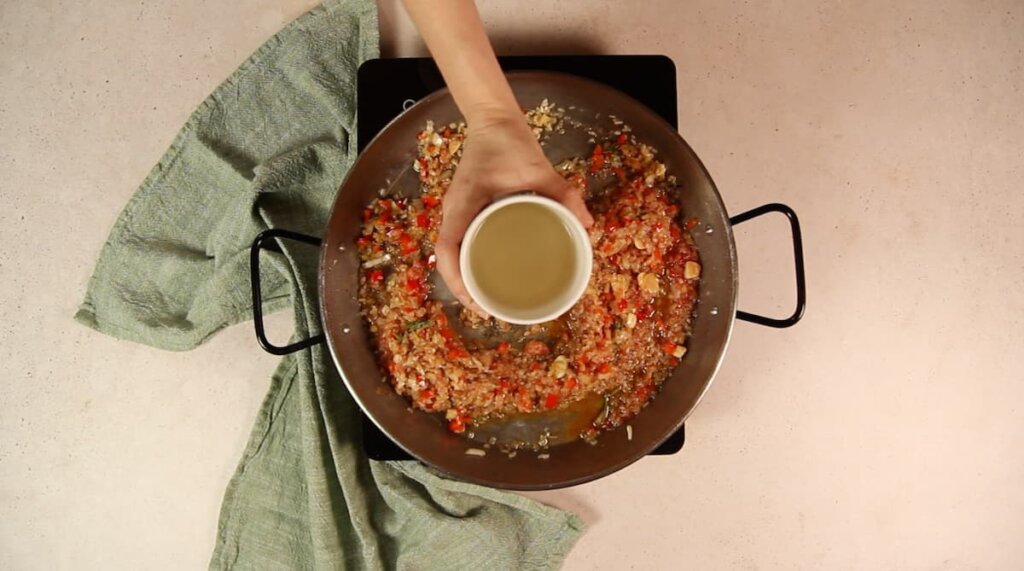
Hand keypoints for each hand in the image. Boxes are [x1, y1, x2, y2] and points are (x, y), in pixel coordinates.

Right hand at [435, 111, 594, 317]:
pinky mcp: (466, 209)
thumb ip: (563, 192)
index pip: (447, 250)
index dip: (457, 282)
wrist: (493, 119)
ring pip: (453, 253)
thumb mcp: (538, 167)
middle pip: (447, 259)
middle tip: (490, 311)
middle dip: (463, 289)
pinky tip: (488, 273)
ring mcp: (457, 211)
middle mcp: (454, 211)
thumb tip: (587, 224)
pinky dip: (470, 262)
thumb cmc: (508, 141)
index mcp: (462, 204)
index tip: (479, 304)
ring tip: (489, 300)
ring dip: (465, 278)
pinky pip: (461, 242)